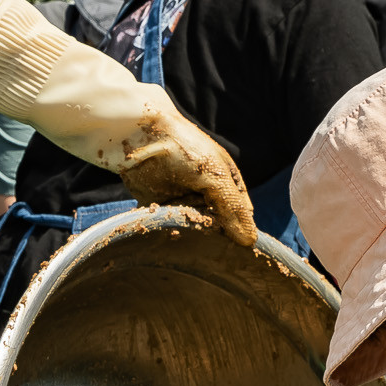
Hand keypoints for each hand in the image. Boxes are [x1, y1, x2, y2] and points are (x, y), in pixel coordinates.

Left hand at [115, 111, 256, 247]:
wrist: (134, 135)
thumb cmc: (182, 148)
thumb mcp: (214, 175)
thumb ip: (232, 207)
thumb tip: (250, 241)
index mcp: (226, 180)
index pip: (241, 214)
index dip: (241, 232)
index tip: (237, 250)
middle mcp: (206, 192)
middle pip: (217, 225)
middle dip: (214, 236)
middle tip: (210, 247)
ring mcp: (182, 200)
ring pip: (193, 229)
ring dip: (191, 236)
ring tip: (187, 237)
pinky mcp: (158, 207)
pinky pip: (168, 228)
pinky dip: (169, 233)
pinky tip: (169, 235)